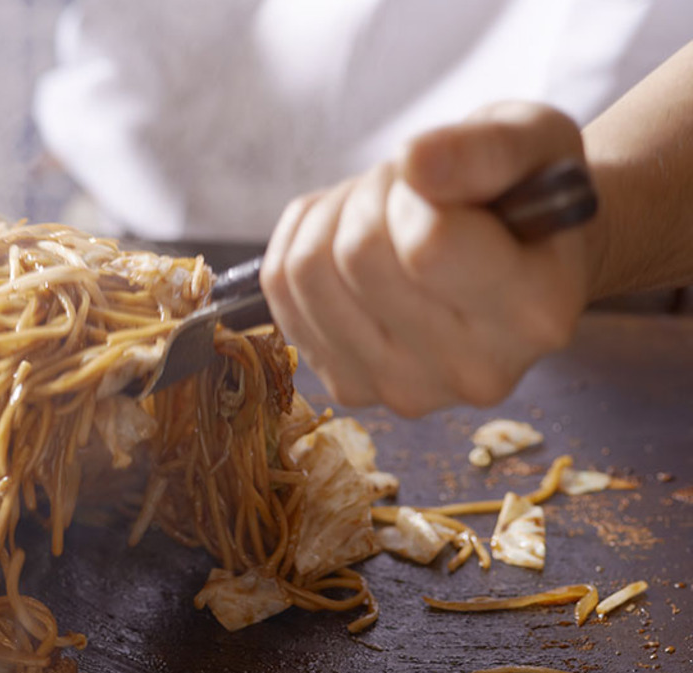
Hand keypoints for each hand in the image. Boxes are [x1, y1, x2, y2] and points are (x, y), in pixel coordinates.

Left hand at [260, 102, 594, 416]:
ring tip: (385, 211)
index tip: (438, 178)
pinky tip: (350, 237)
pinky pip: (279, 291)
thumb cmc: (530, 191)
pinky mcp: (352, 386)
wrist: (524, 253)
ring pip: (307, 272)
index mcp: (535, 311)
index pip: (427, 246)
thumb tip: (416, 164)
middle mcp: (474, 370)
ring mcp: (407, 390)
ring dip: (333, 216)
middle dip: (373, 195)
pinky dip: (301, 241)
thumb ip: (482, 150)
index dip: (412, 191)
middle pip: (358, 255)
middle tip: (409, 187)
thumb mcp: (532, 139)